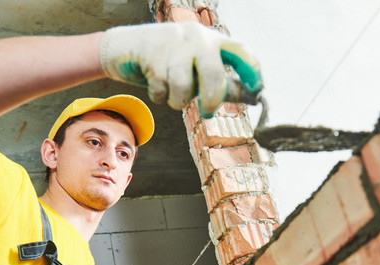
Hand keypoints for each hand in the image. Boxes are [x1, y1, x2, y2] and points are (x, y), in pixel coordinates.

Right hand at [99, 22, 262, 116]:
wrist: (122, 48)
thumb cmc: (166, 63)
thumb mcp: (196, 69)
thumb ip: (221, 81)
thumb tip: (252, 97)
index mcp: (212, 40)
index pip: (240, 51)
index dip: (251, 71)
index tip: (257, 91)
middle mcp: (196, 36)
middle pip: (213, 74)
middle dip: (212, 100)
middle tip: (208, 112)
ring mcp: (173, 42)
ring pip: (184, 86)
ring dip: (178, 100)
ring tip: (173, 96)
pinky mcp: (151, 52)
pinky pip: (161, 87)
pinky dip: (159, 95)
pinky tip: (156, 86)